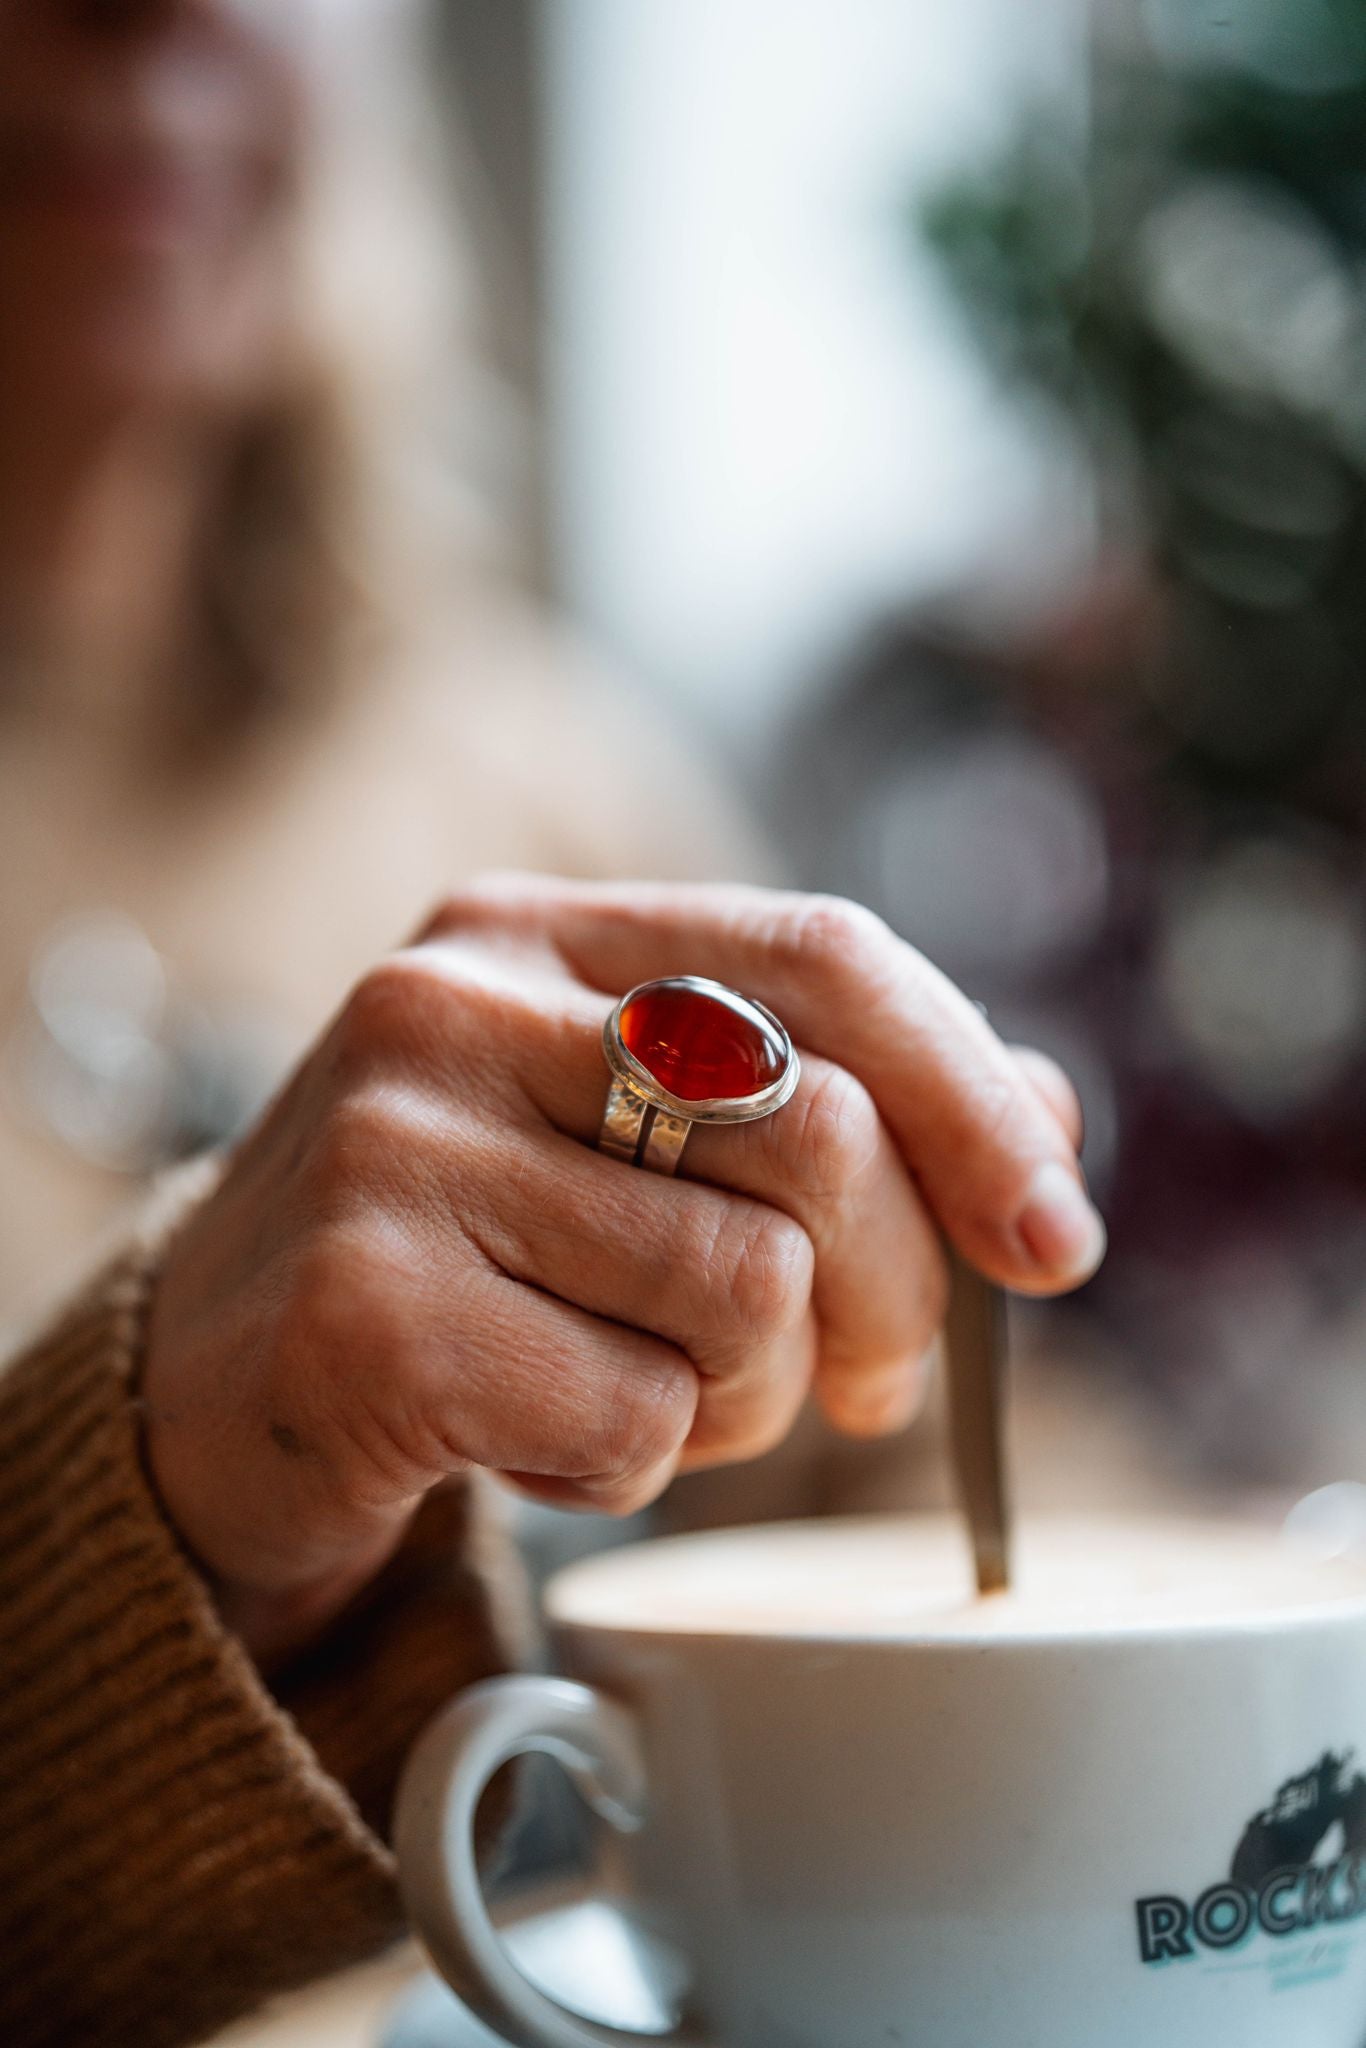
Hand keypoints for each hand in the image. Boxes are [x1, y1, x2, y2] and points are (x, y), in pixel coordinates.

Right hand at [144, 876, 1102, 1661]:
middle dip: (896, 1296)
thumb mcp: (633, 1142)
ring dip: (747, 1398)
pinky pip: (637, 1419)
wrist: (216, 1387)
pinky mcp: (367, 1309)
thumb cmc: (468, 1255)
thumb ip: (827, 1102)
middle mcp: (458, 1003)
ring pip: (747, 1293)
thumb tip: (1047, 1118)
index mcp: (543, 930)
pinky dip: (632, 1466)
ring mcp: (398, 1147)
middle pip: (817, 1132)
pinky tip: (536, 1435)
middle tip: (865, 1380)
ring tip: (649, 1390)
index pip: (827, 953)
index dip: (973, 1094)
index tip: (1055, 1240)